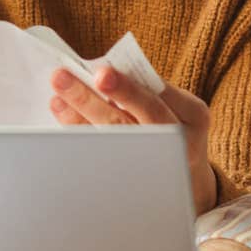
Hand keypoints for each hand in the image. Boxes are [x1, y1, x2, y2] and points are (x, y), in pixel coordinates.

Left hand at [49, 66, 214, 214]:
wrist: (189, 178)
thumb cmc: (179, 126)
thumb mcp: (182, 105)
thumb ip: (152, 89)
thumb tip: (102, 73)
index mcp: (193, 116)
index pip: (155, 101)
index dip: (125, 90)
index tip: (100, 74)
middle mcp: (174, 146)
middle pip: (126, 124)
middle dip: (90, 100)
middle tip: (62, 78)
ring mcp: (150, 167)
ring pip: (108, 141)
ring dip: (77, 115)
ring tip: (57, 94)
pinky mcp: (130, 177)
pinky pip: (99, 155)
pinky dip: (78, 131)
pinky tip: (63, 112)